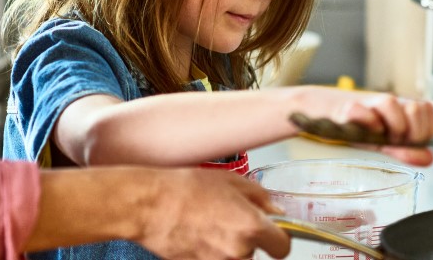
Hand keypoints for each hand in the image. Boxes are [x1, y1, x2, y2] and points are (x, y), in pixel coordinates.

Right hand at [138, 168, 289, 258]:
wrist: (149, 206)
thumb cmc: (187, 189)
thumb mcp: (232, 181)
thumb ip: (261, 198)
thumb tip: (276, 211)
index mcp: (251, 226)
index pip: (283, 247)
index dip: (279, 238)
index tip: (273, 232)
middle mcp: (238, 251)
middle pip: (256, 252)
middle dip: (247, 238)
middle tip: (228, 218)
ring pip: (235, 258)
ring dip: (228, 246)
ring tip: (208, 225)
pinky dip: (210, 252)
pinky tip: (197, 234)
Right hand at [330, 92, 432, 166]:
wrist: (340, 121)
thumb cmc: (369, 134)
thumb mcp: (391, 146)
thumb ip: (409, 152)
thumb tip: (429, 159)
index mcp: (405, 109)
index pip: (428, 110)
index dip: (425, 130)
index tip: (414, 140)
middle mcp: (392, 103)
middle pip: (415, 107)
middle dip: (411, 131)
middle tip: (399, 140)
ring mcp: (371, 103)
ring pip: (390, 102)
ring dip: (392, 126)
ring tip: (384, 137)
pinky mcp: (350, 108)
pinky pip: (362, 111)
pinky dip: (369, 122)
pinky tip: (370, 131)